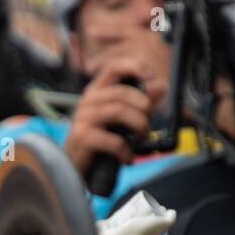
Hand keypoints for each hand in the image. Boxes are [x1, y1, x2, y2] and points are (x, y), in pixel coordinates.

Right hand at [64, 56, 158, 175]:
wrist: (73, 166)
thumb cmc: (99, 141)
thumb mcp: (121, 120)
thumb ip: (140, 103)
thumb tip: (160, 87)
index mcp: (97, 92)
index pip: (114, 68)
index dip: (134, 67)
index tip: (151, 76)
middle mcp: (88, 101)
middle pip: (122, 93)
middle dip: (143, 107)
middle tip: (147, 124)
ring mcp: (83, 118)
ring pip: (119, 111)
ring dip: (138, 125)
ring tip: (142, 137)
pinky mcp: (82, 137)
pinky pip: (113, 140)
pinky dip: (126, 150)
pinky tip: (127, 158)